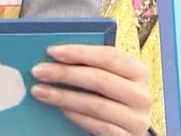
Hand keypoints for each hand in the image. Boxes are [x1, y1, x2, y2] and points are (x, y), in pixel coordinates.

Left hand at [31, 44, 149, 135]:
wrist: (123, 129)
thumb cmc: (109, 97)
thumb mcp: (106, 78)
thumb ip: (88, 65)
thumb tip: (54, 55)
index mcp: (138, 71)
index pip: (109, 56)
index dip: (80, 52)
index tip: (52, 51)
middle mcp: (141, 95)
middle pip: (101, 79)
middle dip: (65, 74)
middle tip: (38, 71)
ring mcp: (137, 119)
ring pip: (97, 105)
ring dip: (64, 97)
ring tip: (40, 92)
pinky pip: (99, 126)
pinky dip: (78, 117)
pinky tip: (61, 110)